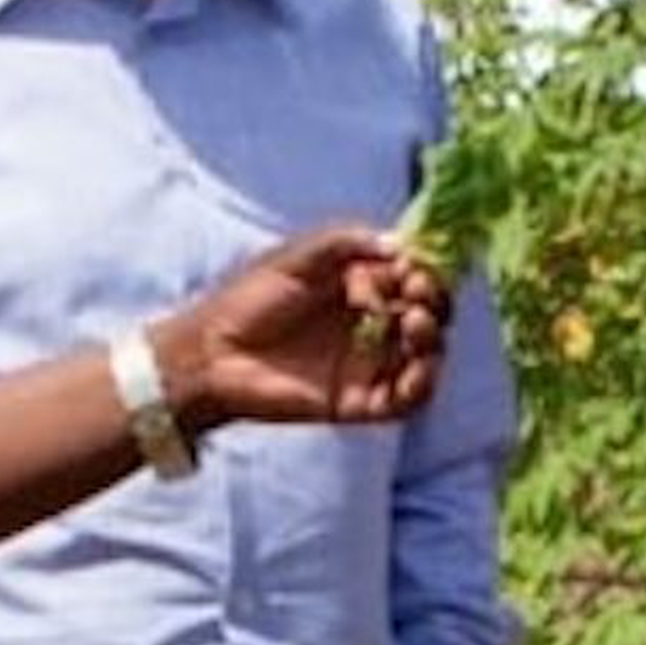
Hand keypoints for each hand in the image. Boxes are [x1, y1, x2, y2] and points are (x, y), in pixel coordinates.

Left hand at [152, 226, 450, 431]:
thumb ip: (346, 242)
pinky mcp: (361, 403)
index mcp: (364, 289)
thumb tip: (402, 246)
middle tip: (416, 293)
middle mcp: (374, 327)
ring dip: (433, 340)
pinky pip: (407, 401)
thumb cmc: (248, 299)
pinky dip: (422, 386)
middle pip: (429, 315)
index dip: (427, 271)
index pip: (415, 278)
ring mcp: (370, 366)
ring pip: (427, 357)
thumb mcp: (297, 256)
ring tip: (415, 325)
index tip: (416, 267)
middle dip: (435, 302)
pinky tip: (415, 370)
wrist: (210, 353)